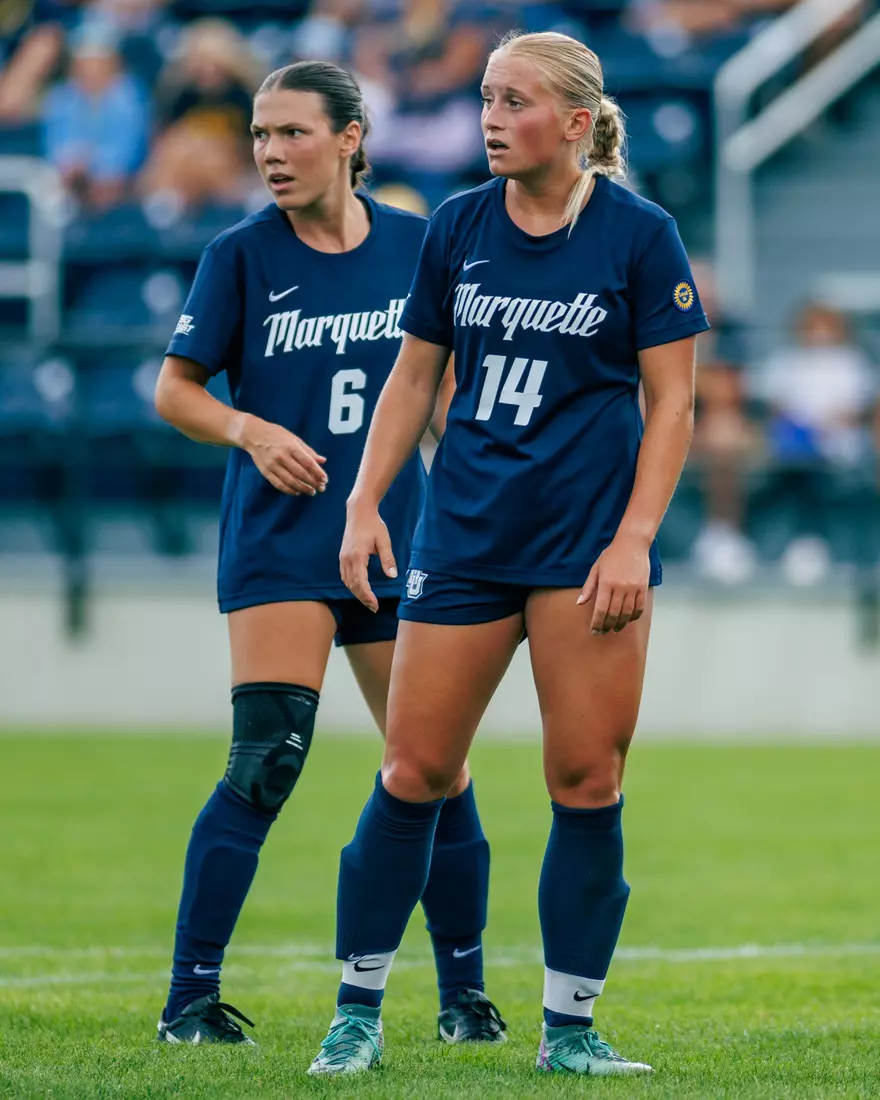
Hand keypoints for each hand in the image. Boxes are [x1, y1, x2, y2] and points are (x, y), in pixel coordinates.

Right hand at [239, 415, 326, 495]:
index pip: (308, 463)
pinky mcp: (266, 472)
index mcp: (291, 447)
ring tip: (311, 491)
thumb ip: (308, 451)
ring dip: (303, 489)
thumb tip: (323, 461)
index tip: (325, 480)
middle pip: (300, 474)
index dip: (317, 473)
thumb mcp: (294, 439)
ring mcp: (272, 465)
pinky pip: (279, 485)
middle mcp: (282, 456)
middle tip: (321, 488)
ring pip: (290, 481)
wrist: (253, 434)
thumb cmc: (276, 435)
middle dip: (313, 483)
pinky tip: (297, 492)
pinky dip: (289, 490)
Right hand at [340, 497, 396, 611]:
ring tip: (368, 600)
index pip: (360, 582)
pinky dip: (351, 585)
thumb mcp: (384, 540)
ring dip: (356, 592)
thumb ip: (388, 559)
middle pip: (352, 585)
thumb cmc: (373, 525)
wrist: (358, 512)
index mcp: (357, 556)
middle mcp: (347, 559)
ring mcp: (343, 558)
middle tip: (374, 607)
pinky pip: (344, 575)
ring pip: (347, 581)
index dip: (367, 595)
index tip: (375, 605)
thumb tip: (392, 576)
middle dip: (362, 598)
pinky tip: (359, 588)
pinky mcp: (342, 556)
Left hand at [578, 533, 650, 634]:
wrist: (632, 543)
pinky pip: (639, 607)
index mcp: (606, 583)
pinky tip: (628, 619)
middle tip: (602, 633)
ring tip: (615, 629)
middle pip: (613, 614)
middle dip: (607, 626)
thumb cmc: (612, 555)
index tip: (594, 631)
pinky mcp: (643, 588)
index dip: (597, 623)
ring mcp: (633, 588)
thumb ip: (588, 587)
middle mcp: (620, 588)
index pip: (600, 609)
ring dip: (620, 624)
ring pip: (627, 613)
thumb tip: (579, 603)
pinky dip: (633, 616)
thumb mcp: (596, 568)